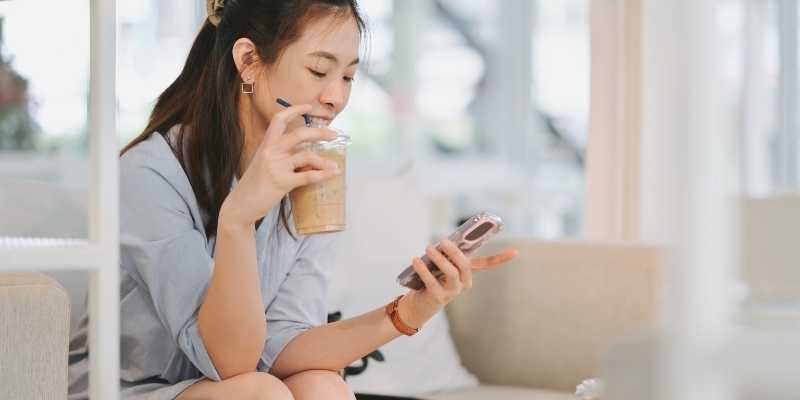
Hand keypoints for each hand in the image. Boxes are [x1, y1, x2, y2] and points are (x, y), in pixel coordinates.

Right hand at [220, 104, 340, 225]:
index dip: (295, 110)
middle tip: (334, 135)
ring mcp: (276, 166)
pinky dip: (323, 174)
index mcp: (266, 144)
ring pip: (307, 156)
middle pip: (299, 134)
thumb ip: (278, 155)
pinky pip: (308, 176)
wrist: (241, 205)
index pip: (279, 120)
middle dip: (320, 133)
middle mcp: (271, 151)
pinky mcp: (282, 182)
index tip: (309, 107)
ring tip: (335, 165)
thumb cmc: (253, 185)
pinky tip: (332, 174)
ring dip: (324, 161)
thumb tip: (302, 154)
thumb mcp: (262, 163)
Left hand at [398, 239, 518, 328]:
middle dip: (455, 252)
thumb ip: (446, 256)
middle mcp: (464, 284)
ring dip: (439, 259)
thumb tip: (445, 241)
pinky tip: (416, 260)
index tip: (516, 252)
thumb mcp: (441, 265)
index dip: (501, 258)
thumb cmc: (432, 279)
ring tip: (428, 249)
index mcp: (467, 274)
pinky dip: (423, 269)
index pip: (488, 265)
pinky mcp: (438, 298)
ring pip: (450, 273)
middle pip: (465, 266)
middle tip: (443, 241)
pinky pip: (432, 282)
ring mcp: (452, 292)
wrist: (419, 305)